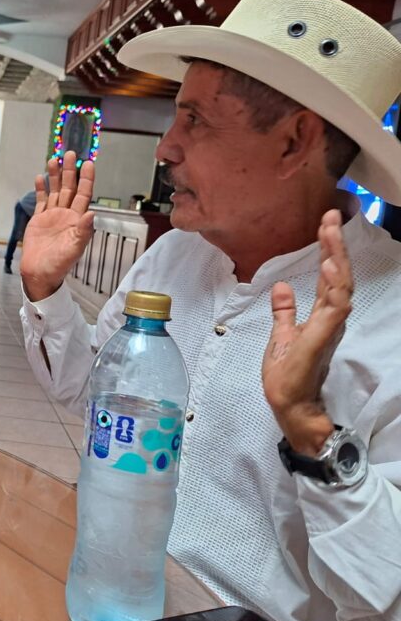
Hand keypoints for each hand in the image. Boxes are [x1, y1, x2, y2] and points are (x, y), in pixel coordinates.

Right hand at [20, 151, 95, 301]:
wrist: (40, 273)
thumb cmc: (59, 265)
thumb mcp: (74, 249)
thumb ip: (83, 231)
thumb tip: (92, 213)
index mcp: (77, 220)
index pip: (84, 194)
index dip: (86, 178)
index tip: (88, 163)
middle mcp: (66, 215)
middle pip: (70, 187)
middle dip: (70, 170)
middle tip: (70, 153)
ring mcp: (52, 216)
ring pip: (55, 191)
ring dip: (55, 176)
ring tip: (53, 159)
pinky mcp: (39, 220)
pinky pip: (41, 201)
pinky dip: (40, 189)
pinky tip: (40, 178)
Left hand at [262, 209, 350, 455]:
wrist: (288, 405)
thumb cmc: (287, 375)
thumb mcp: (280, 335)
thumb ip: (284, 311)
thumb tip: (281, 285)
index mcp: (320, 315)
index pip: (327, 277)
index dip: (329, 250)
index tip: (326, 223)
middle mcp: (329, 318)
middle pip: (337, 275)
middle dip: (335, 245)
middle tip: (332, 215)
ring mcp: (329, 327)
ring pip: (339, 286)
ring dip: (336, 258)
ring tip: (331, 233)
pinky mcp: (323, 337)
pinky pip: (334, 307)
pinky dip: (333, 285)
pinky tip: (328, 265)